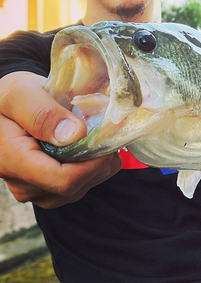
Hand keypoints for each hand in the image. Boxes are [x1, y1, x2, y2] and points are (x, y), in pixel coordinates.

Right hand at [0, 72, 121, 207]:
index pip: (64, 180)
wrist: (3, 107)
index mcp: (13, 161)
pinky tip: (89, 145)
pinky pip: (80, 185)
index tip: (108, 138)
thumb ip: (44, 113)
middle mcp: (23, 184)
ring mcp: (36, 189)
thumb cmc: (9, 96)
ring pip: (82, 187)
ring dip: (98, 163)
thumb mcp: (22, 93)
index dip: (93, 163)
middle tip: (105, 130)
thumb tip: (75, 134)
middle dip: (99, 160)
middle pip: (76, 186)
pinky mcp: (47, 189)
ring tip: (95, 134)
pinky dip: (93, 166)